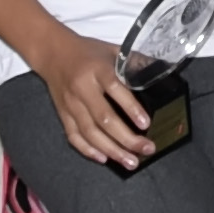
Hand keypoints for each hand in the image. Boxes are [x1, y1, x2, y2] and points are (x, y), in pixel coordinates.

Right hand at [37, 36, 157, 167]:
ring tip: (130, 162)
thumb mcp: (113, 50)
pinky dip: (88, 150)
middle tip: (147, 149)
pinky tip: (104, 159)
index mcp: (98, 69)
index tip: (146, 124)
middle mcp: (83, 88)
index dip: (131, 108)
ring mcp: (70, 104)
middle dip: (126, 138)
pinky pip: (73, 136)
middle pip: (104, 118)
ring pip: (90, 132)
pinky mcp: (62, 114)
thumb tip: (161, 73)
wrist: (52, 52)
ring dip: (111, 150)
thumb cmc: (88, 52)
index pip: (116, 90)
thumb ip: (134, 63)